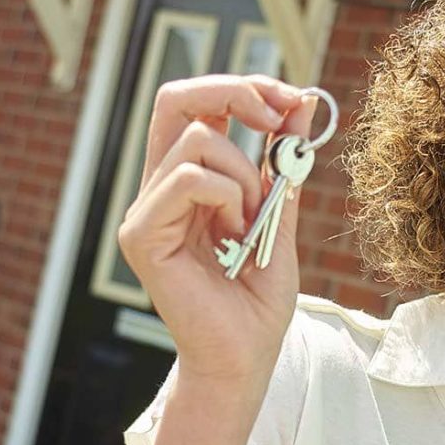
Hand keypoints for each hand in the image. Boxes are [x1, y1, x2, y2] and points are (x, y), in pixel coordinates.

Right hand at [117, 74, 316, 384]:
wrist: (245, 358)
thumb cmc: (257, 300)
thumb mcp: (279, 215)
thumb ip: (283, 162)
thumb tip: (302, 103)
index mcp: (184, 180)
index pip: (194, 103)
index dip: (242, 86)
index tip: (291, 100)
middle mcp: (156, 189)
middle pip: (175, 97)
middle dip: (235, 91)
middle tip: (278, 116)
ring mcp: (144, 211)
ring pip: (196, 139)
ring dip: (243, 174)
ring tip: (249, 223)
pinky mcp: (141, 235)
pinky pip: (186, 178)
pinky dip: (226, 196)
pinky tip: (234, 233)